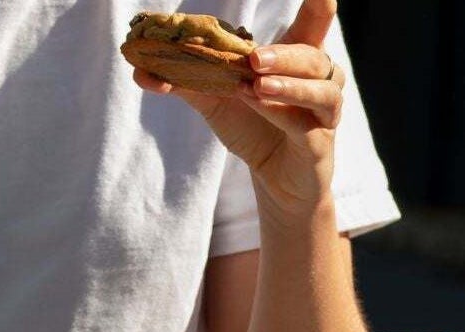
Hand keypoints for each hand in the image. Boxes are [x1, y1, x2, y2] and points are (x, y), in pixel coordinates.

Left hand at [133, 0, 344, 219]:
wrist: (274, 181)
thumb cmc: (253, 130)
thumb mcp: (219, 101)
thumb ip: (187, 82)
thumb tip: (140, 72)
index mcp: (300, 61)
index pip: (315, 25)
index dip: (319, 8)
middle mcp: (320, 80)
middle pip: (312, 56)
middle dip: (284, 55)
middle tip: (254, 56)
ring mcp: (323, 111)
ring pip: (318, 88)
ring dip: (288, 84)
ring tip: (257, 83)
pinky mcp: (319, 144)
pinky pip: (306, 124)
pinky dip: (283, 113)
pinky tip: (262, 105)